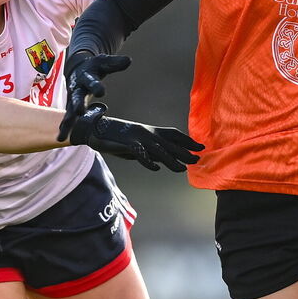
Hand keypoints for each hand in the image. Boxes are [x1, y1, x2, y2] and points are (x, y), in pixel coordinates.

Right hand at [57, 52, 130, 140]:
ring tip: (62, 135)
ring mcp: (72, 100)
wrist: (78, 69)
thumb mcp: (104, 62)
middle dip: (77, 105)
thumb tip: (128, 60)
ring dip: (66, 123)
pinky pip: (68, 118)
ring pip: (68, 112)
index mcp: (86, 76)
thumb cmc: (94, 67)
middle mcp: (77, 89)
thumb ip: (115, 63)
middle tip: (78, 112)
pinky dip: (65, 128)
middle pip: (76, 97)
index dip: (96, 85)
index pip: (91, 81)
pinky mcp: (71, 108)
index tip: (101, 91)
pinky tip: (61, 138)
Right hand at [70, 103, 203, 171]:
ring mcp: (138, 138)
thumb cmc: (119, 139)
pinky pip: (140, 153)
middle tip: (197, 160)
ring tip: (182, 169)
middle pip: (170, 143)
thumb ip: (152, 152)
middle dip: (184, 152)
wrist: (97, 129)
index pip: (173, 134)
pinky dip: (147, 161)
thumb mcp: (139, 146)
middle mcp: (147, 132)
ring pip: (158, 150)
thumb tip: (166, 161)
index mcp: (151, 130)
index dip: (187, 141)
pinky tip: (155, 168)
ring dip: (171, 160)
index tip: (200, 147)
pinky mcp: (127, 144)